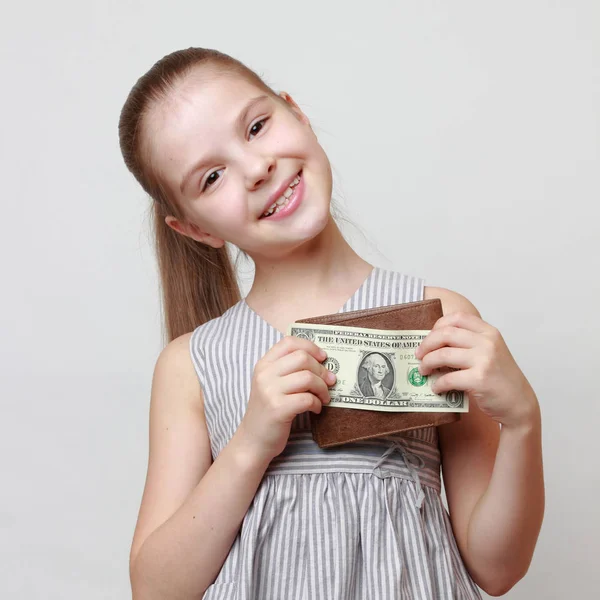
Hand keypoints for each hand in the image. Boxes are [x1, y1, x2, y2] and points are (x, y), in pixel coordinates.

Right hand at [237, 335, 335, 463]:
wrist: (252, 441)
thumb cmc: (268, 411)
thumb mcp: (271, 384)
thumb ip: (287, 369)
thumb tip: (322, 360)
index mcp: (263, 365)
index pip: (289, 342)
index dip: (310, 346)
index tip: (323, 357)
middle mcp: (264, 375)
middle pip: (302, 358)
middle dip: (321, 369)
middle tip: (329, 381)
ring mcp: (270, 392)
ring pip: (308, 377)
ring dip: (322, 388)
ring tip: (323, 397)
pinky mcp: (278, 409)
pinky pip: (307, 398)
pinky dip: (317, 403)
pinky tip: (315, 409)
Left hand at [414, 311, 538, 428]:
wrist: (519, 402)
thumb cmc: (499, 377)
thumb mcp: (489, 352)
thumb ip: (468, 343)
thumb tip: (432, 342)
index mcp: (488, 332)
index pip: (457, 318)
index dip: (437, 325)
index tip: (429, 338)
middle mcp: (487, 342)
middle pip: (445, 334)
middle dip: (426, 344)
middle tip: (418, 355)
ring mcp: (484, 360)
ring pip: (443, 355)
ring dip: (427, 363)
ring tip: (423, 370)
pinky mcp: (480, 379)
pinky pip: (448, 378)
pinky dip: (437, 383)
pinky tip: (436, 388)